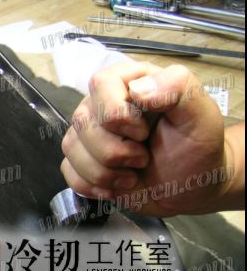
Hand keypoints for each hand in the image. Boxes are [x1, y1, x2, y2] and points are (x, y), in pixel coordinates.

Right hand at [60, 62, 242, 215]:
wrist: (192, 188)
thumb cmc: (197, 149)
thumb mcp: (201, 115)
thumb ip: (179, 88)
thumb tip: (138, 89)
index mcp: (129, 82)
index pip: (101, 84)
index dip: (118, 114)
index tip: (144, 132)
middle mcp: (102, 104)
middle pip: (82, 122)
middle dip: (116, 151)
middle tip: (144, 157)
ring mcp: (89, 133)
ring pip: (71, 148)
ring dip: (106, 172)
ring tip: (133, 172)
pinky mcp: (82, 160)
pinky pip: (68, 171)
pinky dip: (94, 186)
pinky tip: (118, 185)